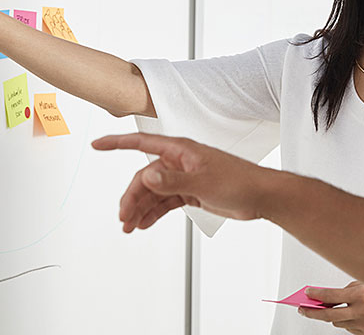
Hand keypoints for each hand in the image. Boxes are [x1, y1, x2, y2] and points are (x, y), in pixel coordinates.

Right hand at [92, 132, 268, 230]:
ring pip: (153, 190)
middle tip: (124, 217)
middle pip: (145, 176)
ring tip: (131, 226)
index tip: (97, 145)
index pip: (143, 142)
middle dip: (132, 196)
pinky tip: (144, 224)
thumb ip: (173, 180)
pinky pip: (165, 200)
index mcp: (182, 150)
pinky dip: (154, 212)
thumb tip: (147, 174)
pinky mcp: (191, 191)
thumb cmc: (239, 181)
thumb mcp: (203, 183)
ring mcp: (185, 176)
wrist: (261, 196)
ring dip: (141, 207)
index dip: (118, 143)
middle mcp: (180, 161)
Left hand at [298, 281, 363, 333]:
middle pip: (329, 315)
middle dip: (313, 312)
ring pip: (339, 323)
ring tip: (337, 307)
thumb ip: (346, 290)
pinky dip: (348, 322)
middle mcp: (363, 311)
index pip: (331, 296)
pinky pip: (350, 329)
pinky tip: (354, 314)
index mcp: (361, 294)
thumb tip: (326, 297)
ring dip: (335, 316)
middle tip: (303, 308)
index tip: (307, 293)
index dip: (316, 295)